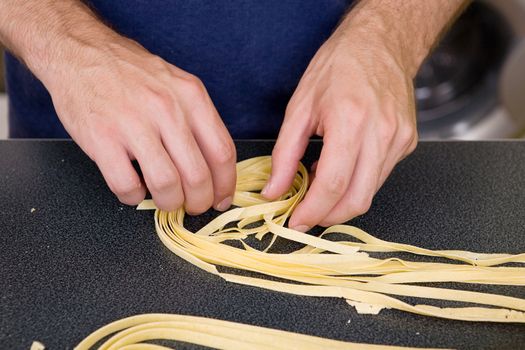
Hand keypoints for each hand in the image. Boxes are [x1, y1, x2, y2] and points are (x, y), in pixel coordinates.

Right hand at [44, 35, 235, 212]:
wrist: (79, 51)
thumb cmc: (131, 72)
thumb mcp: (176, 83)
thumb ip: (196, 119)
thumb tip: (213, 164)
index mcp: (190, 96)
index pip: (222, 152)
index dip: (225, 185)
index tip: (221, 199)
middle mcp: (166, 109)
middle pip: (197, 176)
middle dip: (199, 202)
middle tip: (193, 206)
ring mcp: (132, 124)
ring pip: (166, 185)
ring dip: (169, 203)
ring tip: (165, 200)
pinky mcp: (101, 139)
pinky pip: (126, 186)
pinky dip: (133, 197)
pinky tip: (133, 188)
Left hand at [263, 23, 417, 229]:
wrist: (380, 43)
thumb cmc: (338, 67)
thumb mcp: (300, 106)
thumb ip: (285, 154)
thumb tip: (274, 190)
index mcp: (350, 120)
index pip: (333, 184)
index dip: (312, 211)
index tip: (296, 221)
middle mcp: (381, 133)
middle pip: (357, 199)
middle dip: (329, 217)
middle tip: (307, 215)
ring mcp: (399, 139)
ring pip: (371, 192)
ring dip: (342, 200)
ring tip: (320, 183)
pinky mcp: (407, 142)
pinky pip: (380, 176)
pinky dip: (357, 183)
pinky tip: (341, 169)